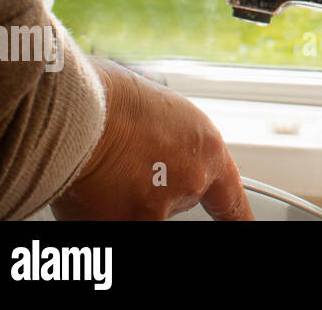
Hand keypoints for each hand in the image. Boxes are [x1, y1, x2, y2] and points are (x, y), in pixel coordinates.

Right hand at [51, 57, 252, 219]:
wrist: (78, 105)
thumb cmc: (111, 96)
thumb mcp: (164, 114)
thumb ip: (173, 146)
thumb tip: (156, 156)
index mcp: (207, 148)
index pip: (230, 197)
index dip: (238, 218)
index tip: (243, 225)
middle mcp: (190, 181)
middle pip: (174, 199)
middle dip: (151, 185)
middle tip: (124, 160)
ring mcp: (157, 208)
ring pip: (140, 212)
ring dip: (119, 196)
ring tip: (99, 165)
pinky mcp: (122, 224)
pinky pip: (109, 220)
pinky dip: (94, 209)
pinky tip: (84, 183)